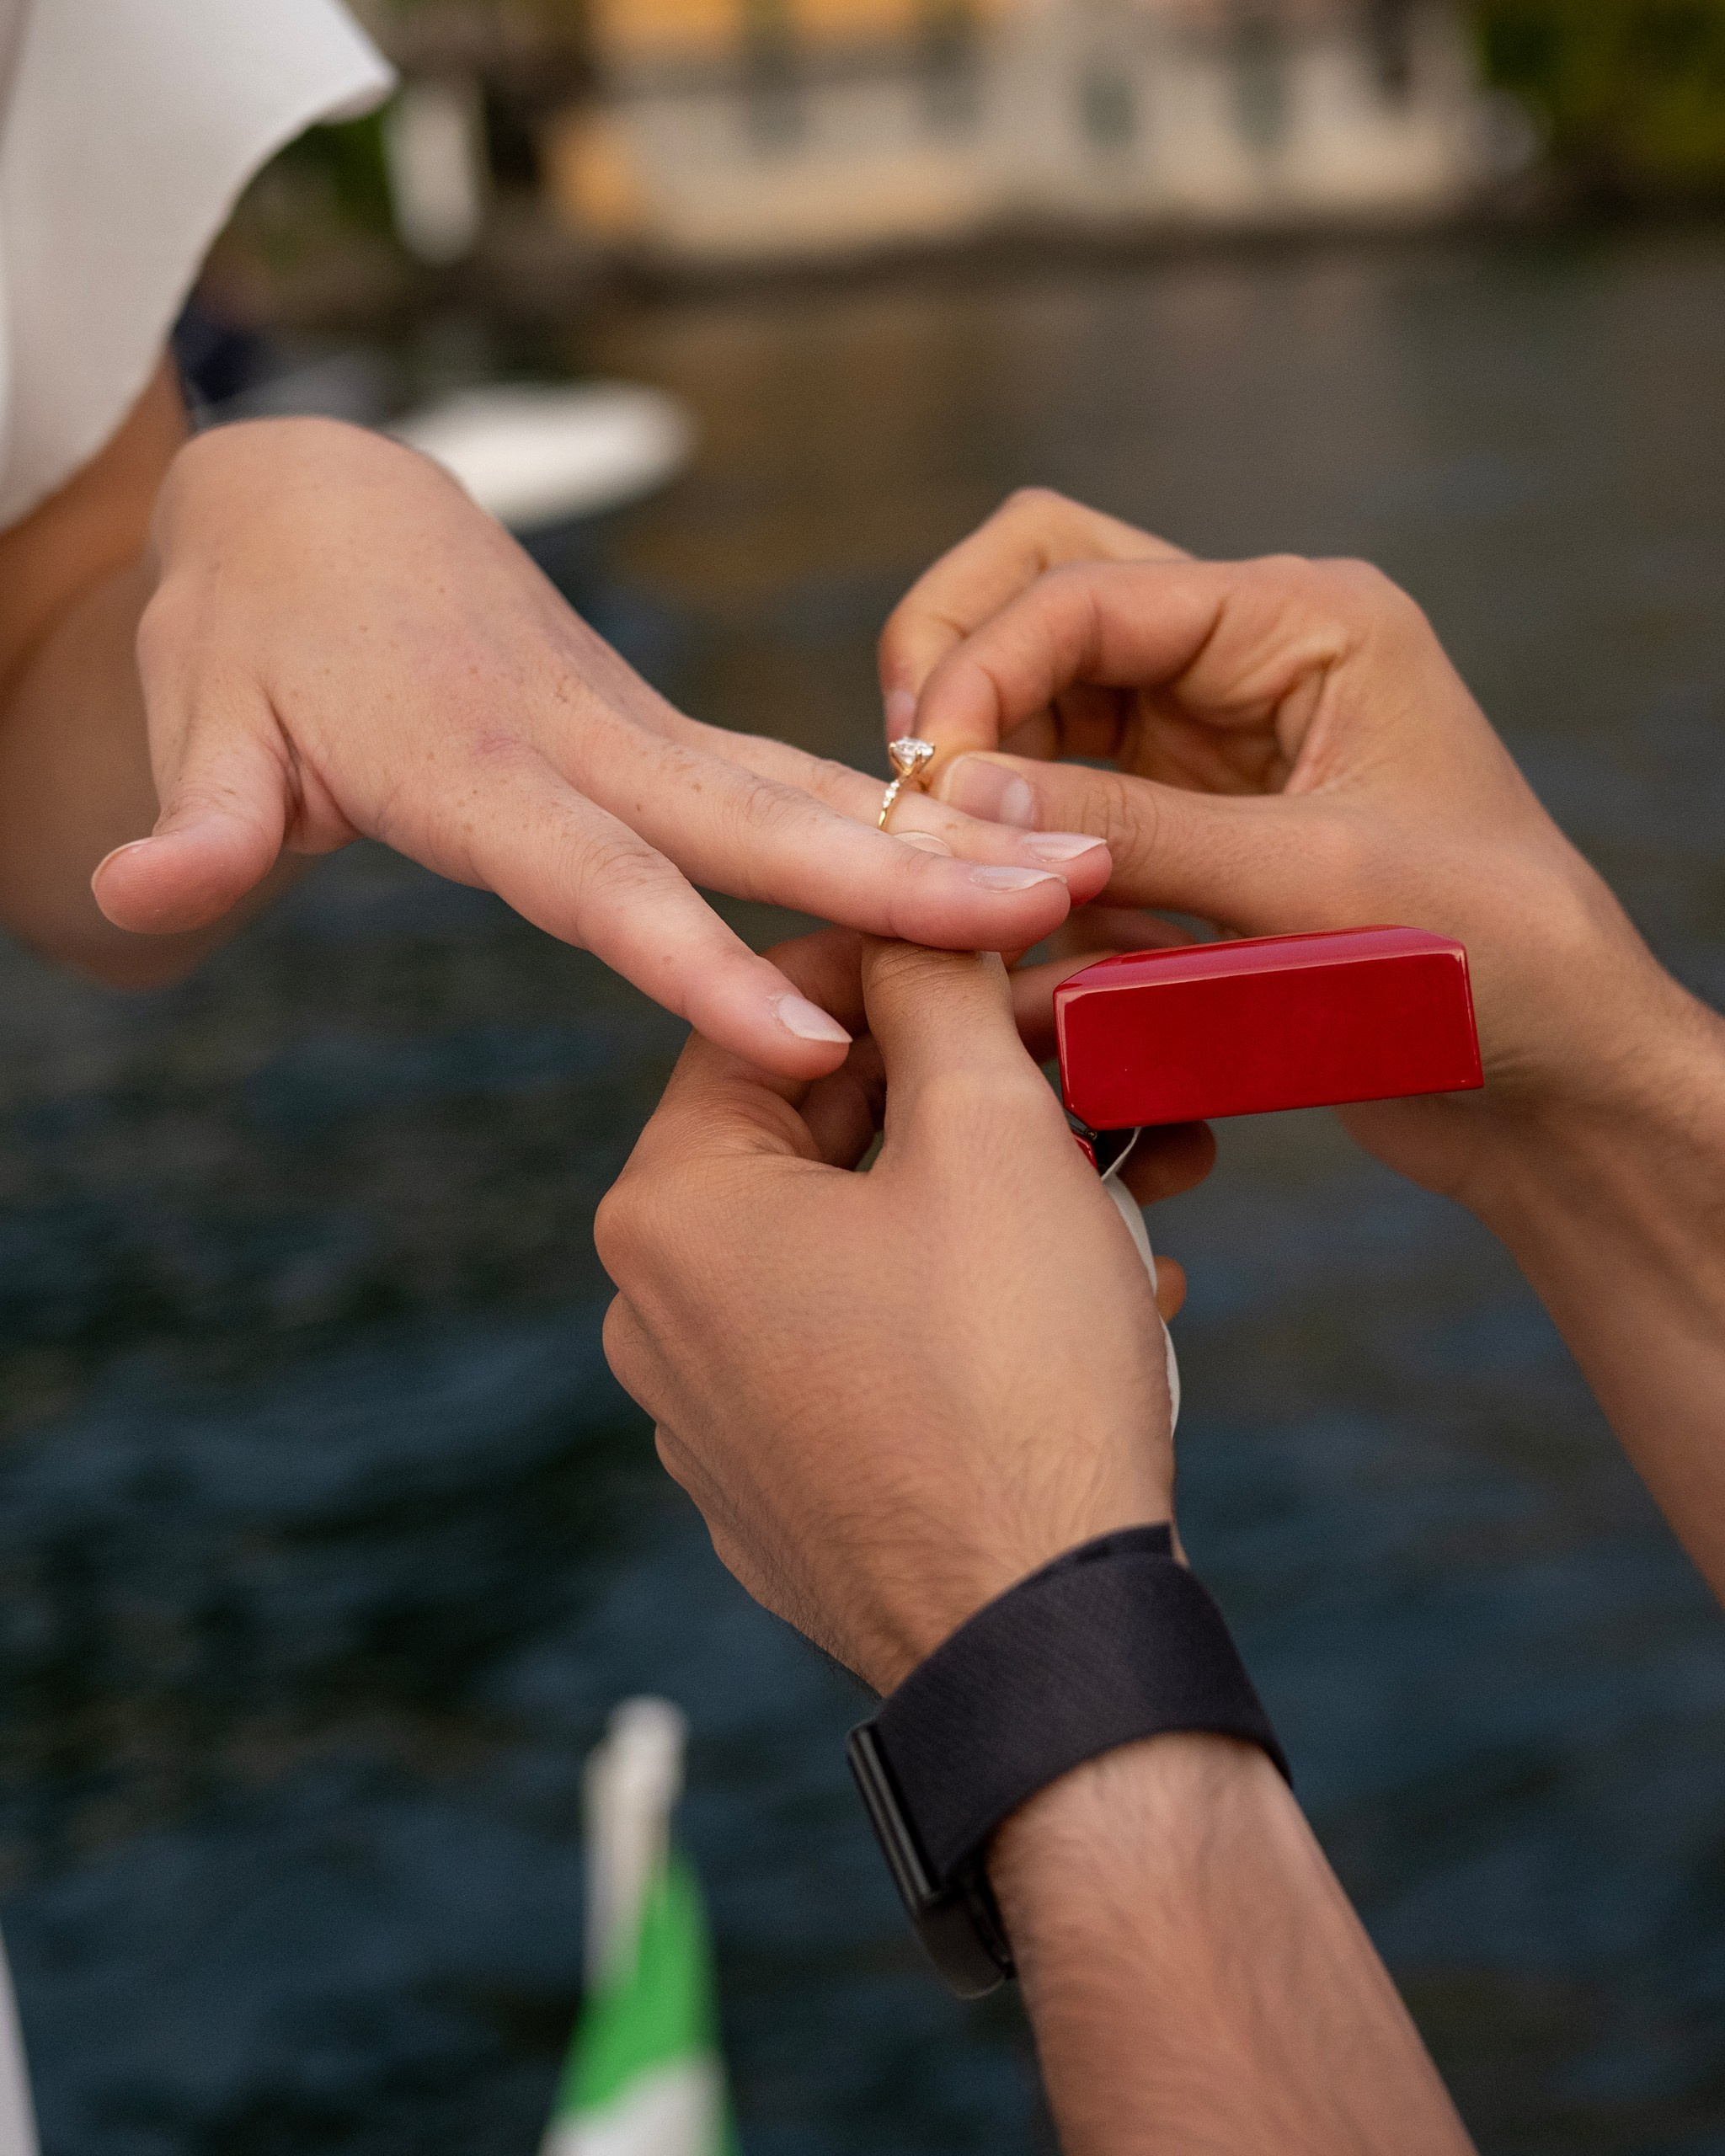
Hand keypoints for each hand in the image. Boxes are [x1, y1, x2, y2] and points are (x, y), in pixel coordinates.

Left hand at [92, 423, 1113, 1073]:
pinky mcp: (666, 735)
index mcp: (476, 768)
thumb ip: (198, 821)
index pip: (605, 882)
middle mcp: (586, 745)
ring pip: (810, 788)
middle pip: (762, 822)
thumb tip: (130, 905)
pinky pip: (798, 779)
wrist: (326, 510)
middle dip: (912, 874)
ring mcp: (640, 731)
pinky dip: (906, 818)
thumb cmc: (256, 632)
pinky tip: (1006, 856)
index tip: (815, 1033)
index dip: (703, 964)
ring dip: (947, 835)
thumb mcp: (205, 720)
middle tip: (1061, 902)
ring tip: (1091, 873)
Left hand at [595, 930, 1207, 1692]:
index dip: (904, 966)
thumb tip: (909, 926)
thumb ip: (936, 995)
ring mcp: (710, 1414)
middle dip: (975, 1094)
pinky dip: (968, 1306)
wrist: (1041, 1642)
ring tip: (1130, 1191)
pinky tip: (1092, 1303)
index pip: (772, 1020)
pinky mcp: (776, 1489)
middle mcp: (656, 1312)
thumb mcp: (989, 1134)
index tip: (1009, 956)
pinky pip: (868, 1348)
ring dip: (996, 1198)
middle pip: (824, 1136)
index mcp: (671, 1209)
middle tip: (1095, 1072)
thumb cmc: (1012, 1373)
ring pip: (861, 1244)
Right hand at [884, 491, 1687, 1204]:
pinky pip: (1066, 806)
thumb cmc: (1491, 963)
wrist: (1553, 1082)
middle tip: (910, 786)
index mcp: (1305, 617)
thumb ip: (1135, 830)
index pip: (1086, 588)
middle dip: (963, 675)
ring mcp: (1213, 741)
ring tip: (956, 871)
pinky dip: (1027, 853)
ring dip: (987, 775)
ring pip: (1041, 706)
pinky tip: (1018, 928)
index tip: (925, 782)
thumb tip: (963, 794)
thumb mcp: (1313, 884)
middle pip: (1046, 596)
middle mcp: (1249, 657)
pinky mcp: (1191, 825)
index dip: (983, 669)